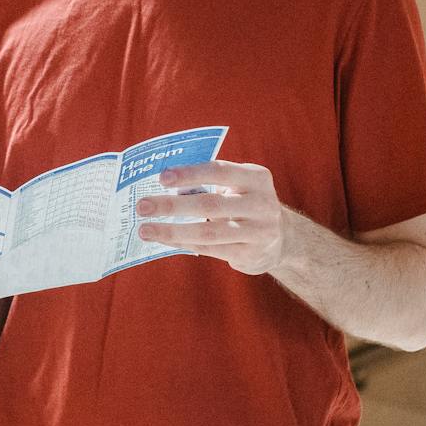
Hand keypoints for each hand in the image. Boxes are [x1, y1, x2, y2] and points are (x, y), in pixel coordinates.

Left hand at [135, 160, 286, 274]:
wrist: (283, 238)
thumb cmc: (245, 203)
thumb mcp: (238, 186)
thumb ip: (209, 183)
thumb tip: (160, 186)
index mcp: (255, 177)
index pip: (219, 171)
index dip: (190, 174)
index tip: (161, 178)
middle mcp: (261, 203)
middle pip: (210, 204)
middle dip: (172, 205)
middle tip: (142, 206)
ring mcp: (258, 231)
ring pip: (208, 232)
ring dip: (172, 230)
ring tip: (145, 229)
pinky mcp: (250, 253)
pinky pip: (209, 249)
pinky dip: (182, 243)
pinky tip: (163, 239)